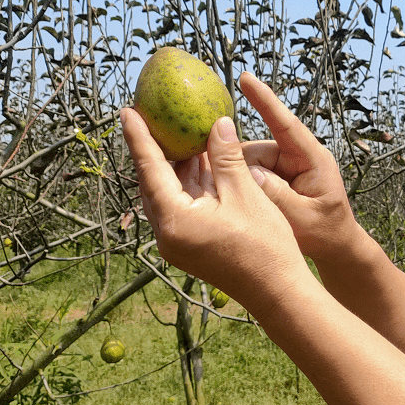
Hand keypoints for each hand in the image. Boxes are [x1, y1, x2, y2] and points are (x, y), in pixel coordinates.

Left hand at [121, 106, 308, 306]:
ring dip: (176, 166)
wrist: (277, 292)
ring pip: (167, 194)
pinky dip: (188, 183)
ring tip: (182, 134)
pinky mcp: (189, 245)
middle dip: (155, 149)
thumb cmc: (265, 246)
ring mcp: (177, 242)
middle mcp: (167, 233)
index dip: (139, 137)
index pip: (149, 169)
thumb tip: (217, 123)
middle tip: (154, 118)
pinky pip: (181, 206)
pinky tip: (202, 164)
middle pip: (153, 182)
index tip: (127, 111)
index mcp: (175, 220)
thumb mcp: (246, 194)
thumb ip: (227, 158)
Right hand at [231, 73, 358, 260]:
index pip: (286, 124)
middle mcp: (297, 157)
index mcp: (313, 159)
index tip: (246, 78)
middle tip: (222, 189)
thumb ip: (278, 197)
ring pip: (249, 164)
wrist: (336, 247)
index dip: (265, 101)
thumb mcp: (304, 218)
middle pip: (256, 151)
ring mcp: (286, 167)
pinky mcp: (276, 178)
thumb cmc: (327, 232)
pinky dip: (241, 187)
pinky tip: (233, 203)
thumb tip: (251, 173)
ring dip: (239, 181)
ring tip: (237, 205)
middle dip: (238, 167)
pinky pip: (251, 175)